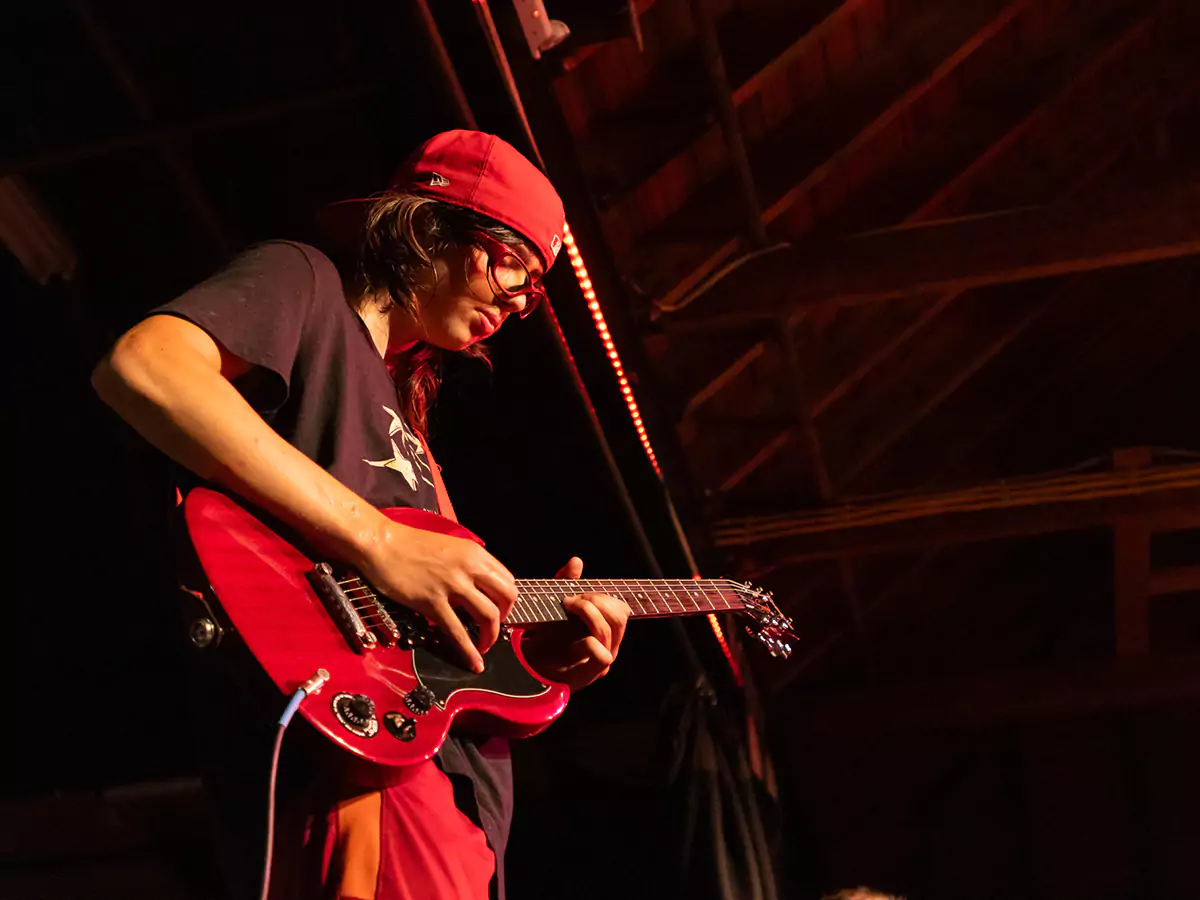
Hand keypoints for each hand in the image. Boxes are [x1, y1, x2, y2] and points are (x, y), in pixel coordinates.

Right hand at [354, 518, 516, 672]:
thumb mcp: (449, 547)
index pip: (508, 580)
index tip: (500, 611)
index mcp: (474, 553)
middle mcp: (469, 568)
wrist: (381, 543)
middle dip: (505, 618)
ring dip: (491, 636)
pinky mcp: (432, 602)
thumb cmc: (409, 544)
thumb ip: (467, 566)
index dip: (507, 601)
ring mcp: (452, 585)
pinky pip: (457, 632)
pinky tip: (475, 662)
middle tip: (493, 628)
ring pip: (488, 616)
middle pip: (506, 597)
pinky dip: (469, 651)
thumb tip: (477, 587)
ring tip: (484, 646)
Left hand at [520, 556, 629, 689]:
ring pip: (610, 630)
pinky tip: (569, 637)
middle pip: (619, 615)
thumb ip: (566, 582)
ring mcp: (600, 661)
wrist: (523, 664)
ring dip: (588, 613)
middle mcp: (608, 645)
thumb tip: (576, 561)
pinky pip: (601, 654)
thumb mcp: (553, 603)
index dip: (601, 596)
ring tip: (567, 610)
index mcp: (604, 628)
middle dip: (594, 601)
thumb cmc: (542, 635)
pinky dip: (587, 641)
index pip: (620, 609)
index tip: (577, 594)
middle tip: (570, 602)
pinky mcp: (589, 675)